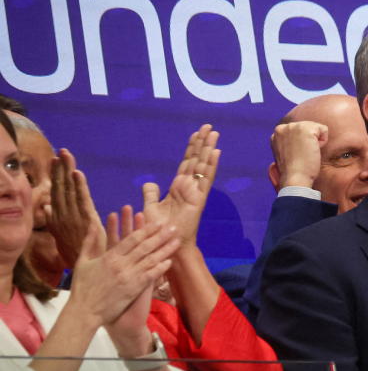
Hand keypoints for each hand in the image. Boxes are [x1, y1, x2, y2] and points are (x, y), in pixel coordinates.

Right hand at [46, 149, 103, 268]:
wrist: (86, 272)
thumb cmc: (76, 254)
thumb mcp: (61, 236)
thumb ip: (53, 219)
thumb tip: (45, 205)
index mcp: (58, 218)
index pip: (57, 192)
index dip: (56, 175)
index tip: (55, 159)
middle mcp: (63, 216)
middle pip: (61, 188)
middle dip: (61, 169)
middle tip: (62, 151)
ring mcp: (74, 218)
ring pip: (69, 191)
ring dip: (67, 172)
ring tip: (66, 156)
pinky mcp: (86, 221)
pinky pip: (82, 200)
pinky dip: (78, 186)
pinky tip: (76, 173)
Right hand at [68, 211, 178, 335]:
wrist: (84, 312)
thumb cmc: (82, 287)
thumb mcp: (82, 261)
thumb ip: (89, 241)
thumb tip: (92, 223)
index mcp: (109, 257)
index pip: (132, 239)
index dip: (147, 229)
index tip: (158, 222)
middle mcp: (121, 265)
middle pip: (145, 246)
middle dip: (160, 236)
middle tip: (173, 227)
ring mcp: (129, 277)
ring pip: (151, 259)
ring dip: (165, 249)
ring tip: (177, 241)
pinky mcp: (134, 289)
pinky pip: (151, 276)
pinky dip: (161, 268)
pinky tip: (169, 261)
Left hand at [142, 125, 219, 247]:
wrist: (165, 244)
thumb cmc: (157, 230)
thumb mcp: (150, 208)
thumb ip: (151, 194)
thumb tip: (149, 184)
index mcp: (178, 187)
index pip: (187, 163)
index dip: (191, 148)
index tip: (196, 134)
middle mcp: (189, 187)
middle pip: (197, 160)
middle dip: (202, 143)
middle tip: (208, 126)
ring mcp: (195, 192)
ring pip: (203, 166)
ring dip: (209, 149)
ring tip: (214, 133)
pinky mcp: (199, 199)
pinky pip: (206, 179)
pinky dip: (211, 165)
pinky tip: (215, 152)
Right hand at [269, 121, 327, 189]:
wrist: (295, 178)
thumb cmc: (294, 171)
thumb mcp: (287, 153)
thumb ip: (290, 143)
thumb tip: (301, 140)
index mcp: (277, 134)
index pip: (298, 131)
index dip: (302, 144)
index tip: (296, 155)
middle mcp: (282, 127)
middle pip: (307, 127)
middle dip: (309, 141)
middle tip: (302, 156)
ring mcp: (293, 127)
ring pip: (316, 128)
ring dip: (316, 141)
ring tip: (306, 153)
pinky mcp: (305, 128)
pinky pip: (323, 129)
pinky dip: (323, 141)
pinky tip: (313, 151)